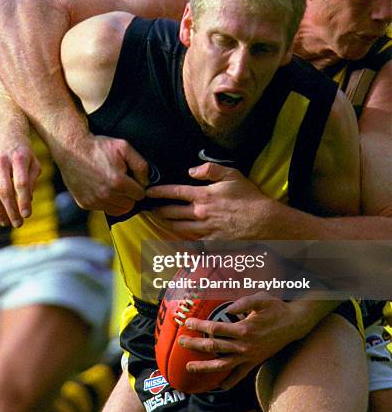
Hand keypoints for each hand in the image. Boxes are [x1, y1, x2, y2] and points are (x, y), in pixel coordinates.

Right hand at [0, 142, 40, 226]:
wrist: (3, 130)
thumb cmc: (23, 152)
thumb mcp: (33, 163)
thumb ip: (32, 181)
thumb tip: (27, 202)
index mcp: (19, 157)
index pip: (21, 184)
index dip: (24, 201)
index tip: (27, 215)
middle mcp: (1, 160)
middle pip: (4, 190)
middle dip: (11, 210)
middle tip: (18, 224)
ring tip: (6, 222)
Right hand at [55, 134, 148, 214]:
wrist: (71, 149)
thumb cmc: (98, 147)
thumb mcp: (124, 147)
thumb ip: (141, 165)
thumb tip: (146, 182)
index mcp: (118, 182)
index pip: (140, 195)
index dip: (138, 186)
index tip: (132, 180)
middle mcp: (106, 195)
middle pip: (130, 205)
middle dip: (129, 195)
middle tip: (123, 182)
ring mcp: (94, 201)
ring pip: (117, 210)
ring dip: (119, 201)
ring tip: (114, 187)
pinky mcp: (85, 204)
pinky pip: (103, 209)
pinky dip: (105, 202)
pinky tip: (102, 188)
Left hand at [147, 162, 273, 238]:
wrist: (263, 221)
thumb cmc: (249, 197)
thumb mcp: (232, 174)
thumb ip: (210, 169)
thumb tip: (191, 170)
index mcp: (203, 196)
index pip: (174, 192)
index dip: (159, 191)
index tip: (149, 192)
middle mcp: (200, 213)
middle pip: (171, 212)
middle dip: (158, 210)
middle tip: (150, 209)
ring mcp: (204, 230)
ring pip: (178, 227)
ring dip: (166, 224)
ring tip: (159, 221)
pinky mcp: (211, 242)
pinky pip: (191, 240)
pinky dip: (181, 237)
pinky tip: (177, 235)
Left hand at [178, 293, 302, 388]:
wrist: (294, 324)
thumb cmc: (275, 308)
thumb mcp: (261, 298)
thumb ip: (243, 302)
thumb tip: (228, 309)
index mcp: (244, 329)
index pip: (215, 329)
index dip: (199, 326)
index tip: (187, 323)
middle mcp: (244, 345)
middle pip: (213, 347)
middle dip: (194, 345)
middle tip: (181, 342)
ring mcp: (249, 356)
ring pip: (222, 365)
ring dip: (204, 367)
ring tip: (189, 368)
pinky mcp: (254, 363)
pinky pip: (239, 376)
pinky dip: (227, 383)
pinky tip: (216, 387)